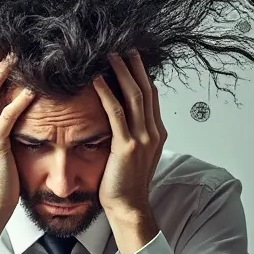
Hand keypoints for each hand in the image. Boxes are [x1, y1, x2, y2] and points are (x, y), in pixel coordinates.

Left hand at [92, 51, 167, 216]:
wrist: (129, 207)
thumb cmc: (126, 183)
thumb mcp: (135, 153)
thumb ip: (133, 132)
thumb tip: (121, 115)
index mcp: (156, 132)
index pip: (151, 95)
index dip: (142, 74)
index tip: (131, 56)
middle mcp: (153, 132)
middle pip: (145, 89)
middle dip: (134, 65)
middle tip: (123, 46)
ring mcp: (142, 138)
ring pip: (134, 96)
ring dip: (121, 72)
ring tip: (110, 55)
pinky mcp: (127, 146)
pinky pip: (116, 113)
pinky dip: (107, 93)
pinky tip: (97, 80)